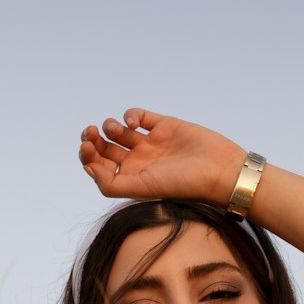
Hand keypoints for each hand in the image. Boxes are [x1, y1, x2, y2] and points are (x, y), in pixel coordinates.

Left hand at [78, 108, 245, 206]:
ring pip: (118, 132)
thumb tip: (89, 169)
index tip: (85, 148)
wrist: (218, 170)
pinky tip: (134, 122)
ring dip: (109, 127)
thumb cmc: (182, 185)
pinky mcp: (163, 125)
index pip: (100, 167)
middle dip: (93, 141)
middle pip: (105, 149)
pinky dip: (130, 115)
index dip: (88, 157)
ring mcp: (150, 143)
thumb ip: (112, 184)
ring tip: (115, 130)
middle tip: (89, 134)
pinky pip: (138, 116)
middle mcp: (138, 162)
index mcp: (131, 180)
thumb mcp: (143, 188)